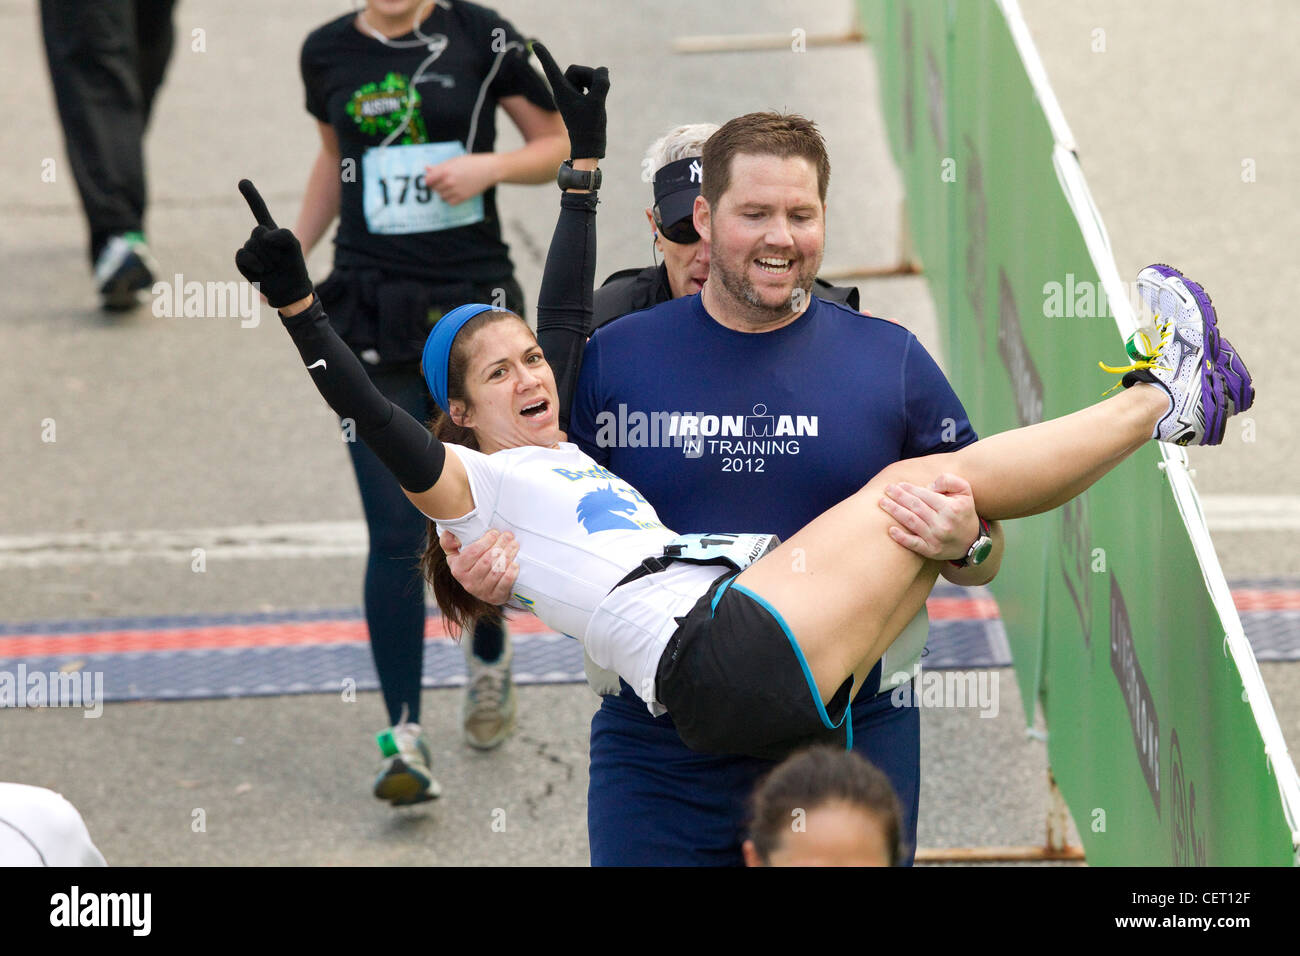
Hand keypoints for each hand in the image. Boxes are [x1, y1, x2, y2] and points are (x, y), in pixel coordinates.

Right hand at [234, 180, 312, 308]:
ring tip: (273, 267)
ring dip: (267, 258)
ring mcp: (249, 248)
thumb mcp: (293, 244)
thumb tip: (263, 237)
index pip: (259, 209)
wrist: (290, 289)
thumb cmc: (293, 265)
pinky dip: (255, 264)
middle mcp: (258, 237)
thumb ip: (281, 233)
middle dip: (272, 247)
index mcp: (271, 230)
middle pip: (258, 231)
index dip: (251, 196)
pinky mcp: (243, 261)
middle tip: (280, 259)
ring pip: (252, 244)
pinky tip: (263, 271)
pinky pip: (243, 255)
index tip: (242, 181)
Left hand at [423, 153, 501, 205]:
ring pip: (441, 196)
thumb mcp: (454, 161)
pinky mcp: (462, 198)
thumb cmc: (472, 163)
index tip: (431, 180)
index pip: (428, 180)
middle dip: (436, 185)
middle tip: (444, 181)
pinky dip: (450, 199)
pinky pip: (450, 202)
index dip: (428, 180)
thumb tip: (427, 169)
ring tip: (451, 186)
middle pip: (434, 189)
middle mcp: (449, 182)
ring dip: (443, 192)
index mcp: (445, 171)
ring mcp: (455, 191)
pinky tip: (455, 193)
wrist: (488, 170)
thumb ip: (439, 167)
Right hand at [441, 528, 518, 604]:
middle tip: (508, 536)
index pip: (472, 552)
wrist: (482, 586)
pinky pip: (504, 584)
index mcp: (458, 569)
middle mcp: (468, 582)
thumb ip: (448, 541)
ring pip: (497, 571)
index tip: (495, 532)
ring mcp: (482, 591)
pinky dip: (511, 573)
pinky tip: (515, 564)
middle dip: (500, 545)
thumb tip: (453, 537)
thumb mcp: (455, 553)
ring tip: (514, 545)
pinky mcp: (495, 597)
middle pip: (487, 560)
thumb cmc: (470, 564)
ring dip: (508, 555)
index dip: (485, 541)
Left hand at [529, 41, 608, 158]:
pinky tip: (594, 101)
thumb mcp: (598, 101)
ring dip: (593, 84)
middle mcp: (563, 90)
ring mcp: (570, 94)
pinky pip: (587, 83)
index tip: (535, 43)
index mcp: (561, 91)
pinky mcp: (577, 98)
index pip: (551, 68)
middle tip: (593, 94)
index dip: (544, 55)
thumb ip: (601, 81)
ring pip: (584, 76)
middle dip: (588, 77)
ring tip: (594, 101)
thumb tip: (602, 71)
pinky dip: (594, 89)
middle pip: (576, 70)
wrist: (588, 146)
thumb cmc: (590, 126)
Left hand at [878, 473, 979, 561]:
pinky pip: (913, 544)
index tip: (899, 484)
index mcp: (952, 508)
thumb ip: (949, 481)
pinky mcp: (931, 551)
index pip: (925, 495)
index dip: (910, 489)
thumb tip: (929, 486)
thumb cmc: (963, 512)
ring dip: (895, 511)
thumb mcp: (965, 492)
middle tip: (887, 490)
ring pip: (912, 522)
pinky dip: (901, 538)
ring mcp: (936, 539)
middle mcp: (944, 524)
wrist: (971, 542)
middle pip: (916, 507)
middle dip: (899, 497)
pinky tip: (891, 530)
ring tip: (883, 502)